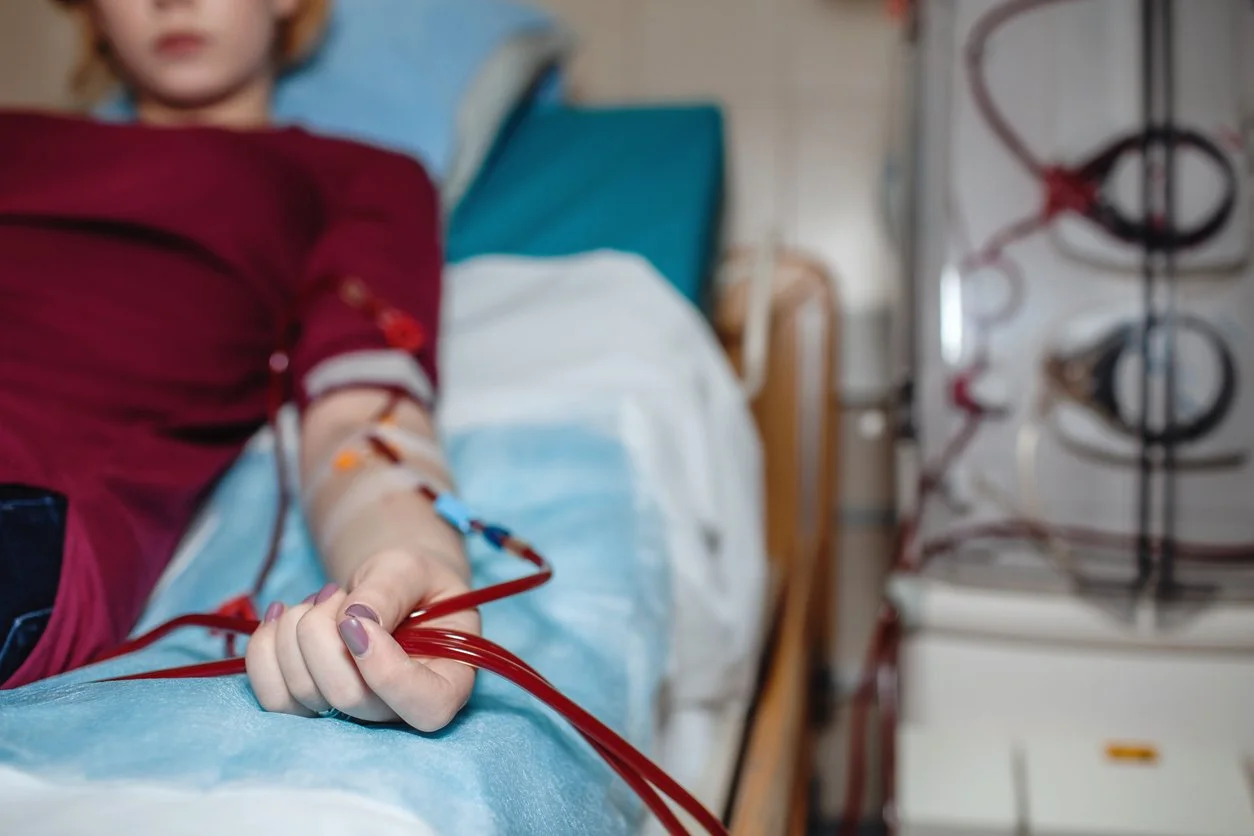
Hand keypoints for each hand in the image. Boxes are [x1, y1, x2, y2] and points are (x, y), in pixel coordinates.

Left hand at [245, 548, 479, 730]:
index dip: (386, 670)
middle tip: (335, 592)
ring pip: (305, 697)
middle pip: (351, 699)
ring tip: (319, 600)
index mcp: (448, 682)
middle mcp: (401, 710)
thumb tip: (353, 620)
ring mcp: (353, 715)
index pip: (427, 707)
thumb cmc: (413, 580)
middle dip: (325, 636)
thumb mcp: (412, 569)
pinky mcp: (312, 708)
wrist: (388, 588)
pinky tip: (279, 616)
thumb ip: (389, 592)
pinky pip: (272, 697)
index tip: (355, 619)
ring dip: (295, 634)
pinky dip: (264, 650)